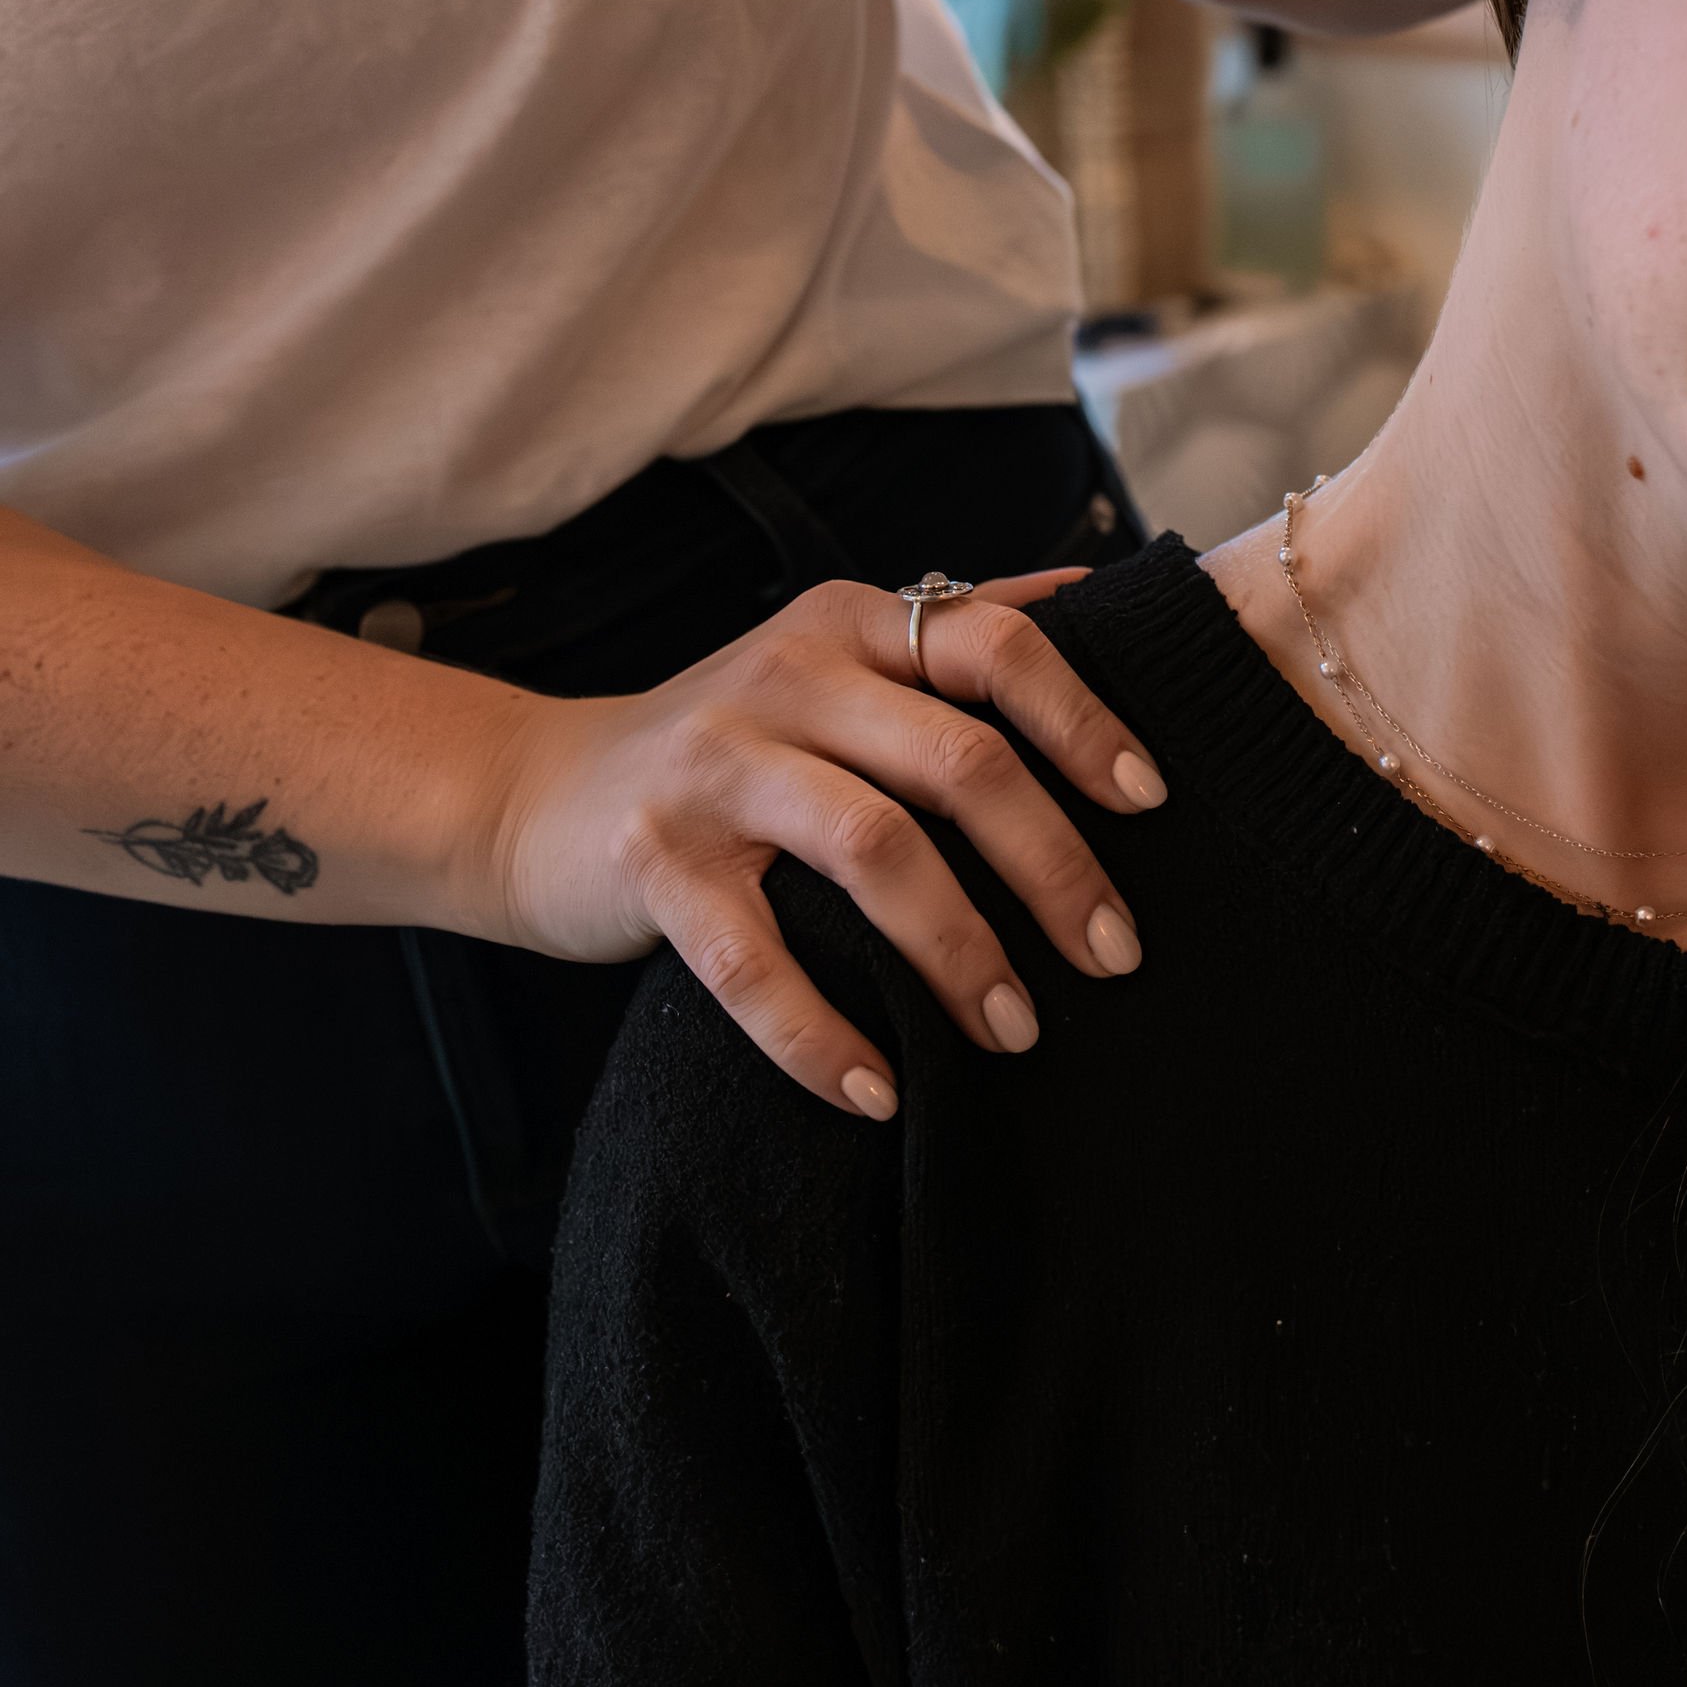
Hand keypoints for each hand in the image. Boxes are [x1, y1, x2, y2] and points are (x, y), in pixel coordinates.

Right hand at [482, 571, 1165, 1116]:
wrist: (533, 795)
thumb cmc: (725, 742)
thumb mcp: (832, 660)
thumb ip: (952, 626)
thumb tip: (1091, 593)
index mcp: (850, 624)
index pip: (996, 647)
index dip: (1084, 721)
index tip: (1153, 802)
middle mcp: (787, 678)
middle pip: (957, 760)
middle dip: (1053, 866)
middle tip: (1115, 955)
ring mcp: (715, 768)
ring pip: (875, 852)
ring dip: (962, 953)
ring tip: (1016, 1032)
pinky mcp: (653, 861)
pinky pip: (755, 962)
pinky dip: (823, 1039)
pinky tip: (881, 1092)